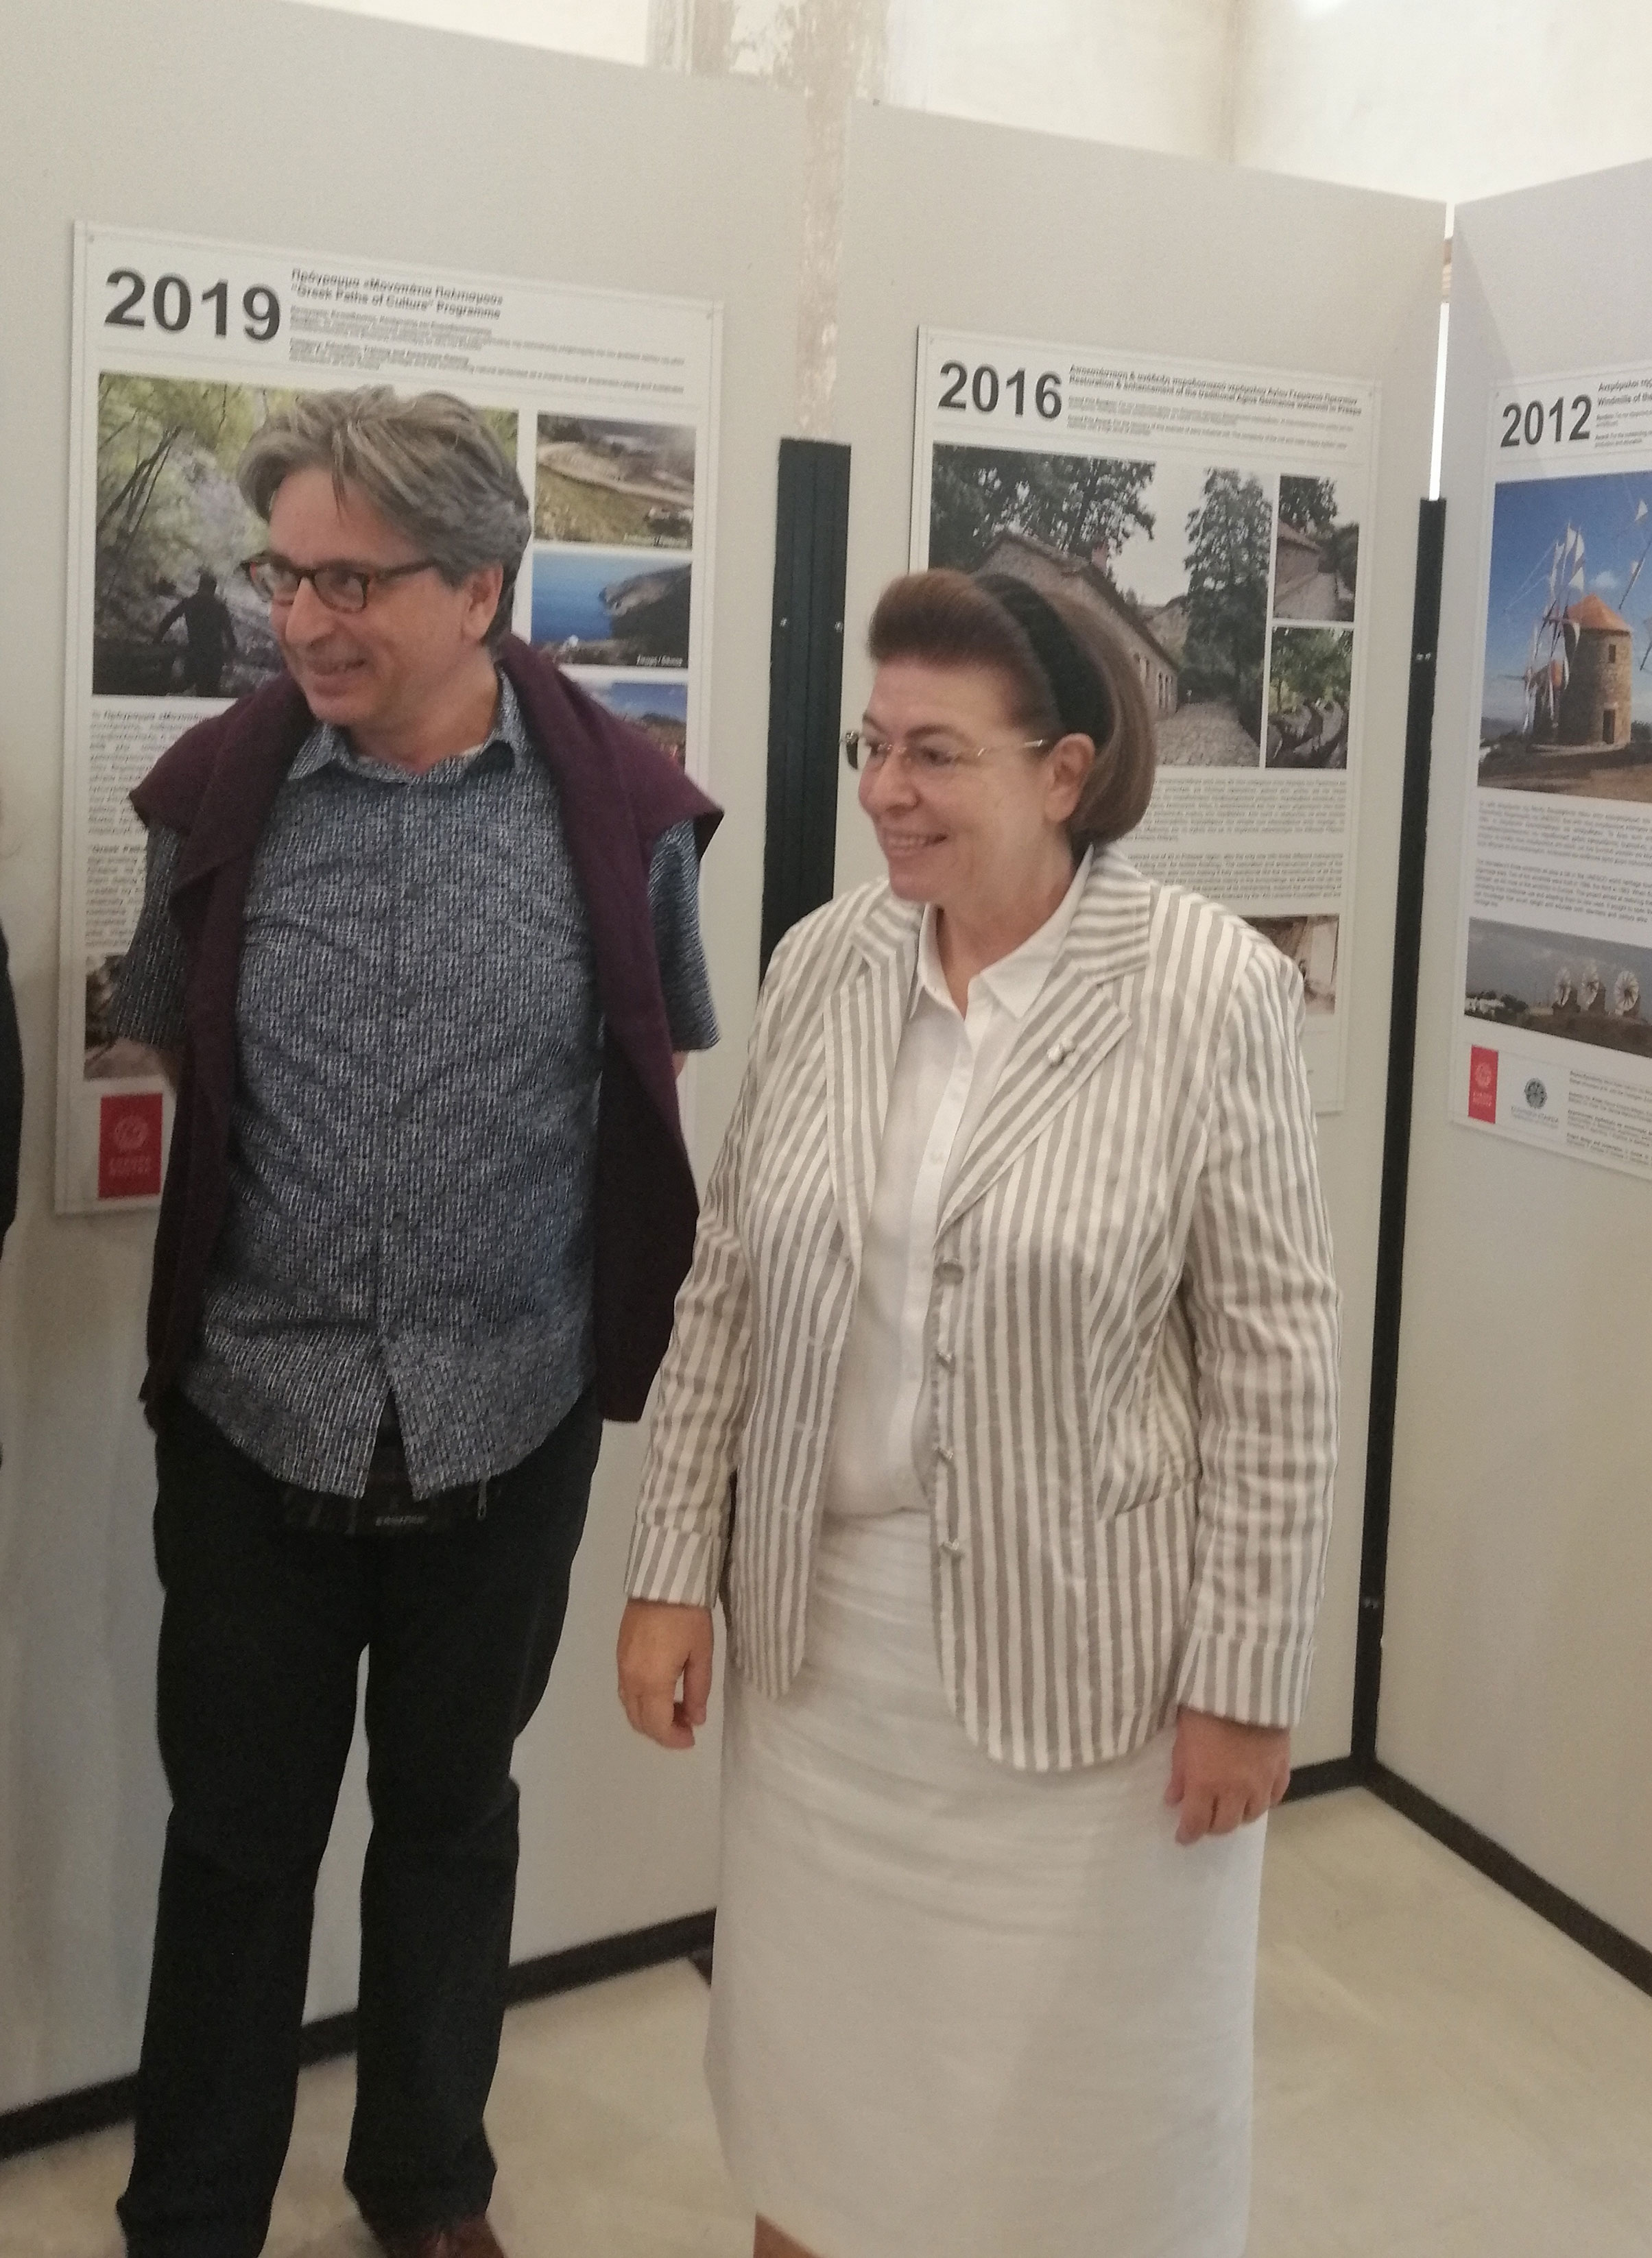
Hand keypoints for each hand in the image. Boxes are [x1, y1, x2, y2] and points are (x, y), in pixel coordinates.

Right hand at [618, 1598, 713, 1749]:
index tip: (692, 1738)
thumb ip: (698, 1691)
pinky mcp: (620, 1654)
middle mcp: (630, 1679)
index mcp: (651, 1682)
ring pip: (630, 1707)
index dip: (674, 1739)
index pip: (657, 1726)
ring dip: (651, 1717)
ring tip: (677, 1709)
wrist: (663, 1580)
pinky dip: (642, 1701)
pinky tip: (662, 1692)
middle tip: (687, 1726)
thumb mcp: (701, 1654)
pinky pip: (626, 1690)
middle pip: (639, 1721)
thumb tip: (696, 1719)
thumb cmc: (688, 1617)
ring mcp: (621, 1666)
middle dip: (662, 1731)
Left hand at [1165, 1707, 1289, 1844]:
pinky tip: (1256, 1796)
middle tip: (1205, 1819)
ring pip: (1252, 1815)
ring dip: (1238, 1815)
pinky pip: (1274, 1798)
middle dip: (1212, 1826)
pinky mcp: (1281, 1769)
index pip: (1197, 1823)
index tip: (1182, 1837)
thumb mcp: (1183, 1738)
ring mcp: (1261, 1782)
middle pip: (1226, 1825)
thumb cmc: (1206, 1707)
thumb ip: (1180, 1772)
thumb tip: (1173, 1798)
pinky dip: (1263, 1801)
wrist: (1247, 1685)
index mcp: (1206, 1783)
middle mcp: (1236, 1791)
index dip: (1188, 1834)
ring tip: (1230, 1807)